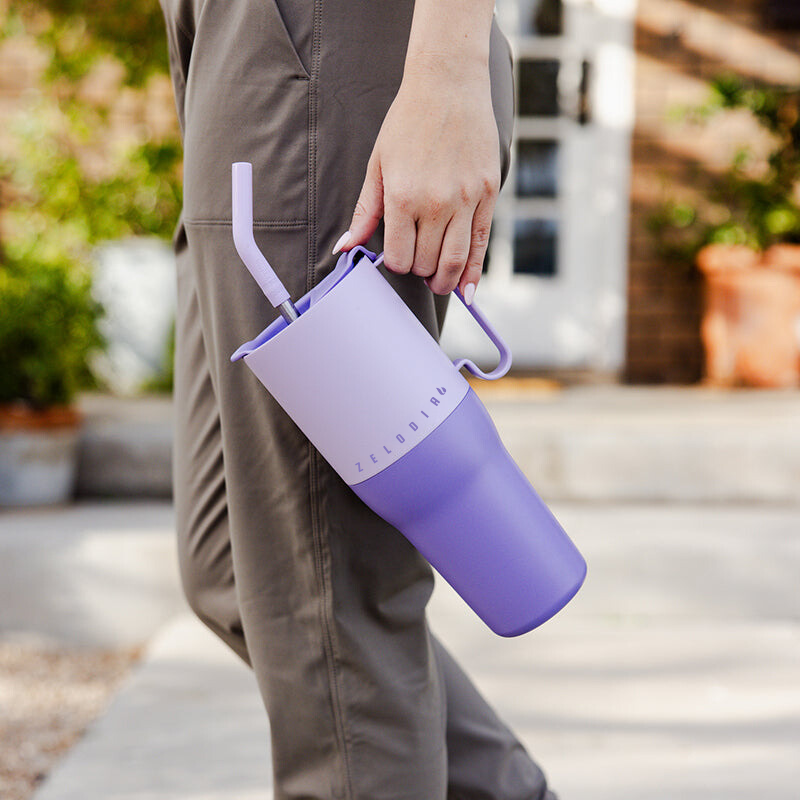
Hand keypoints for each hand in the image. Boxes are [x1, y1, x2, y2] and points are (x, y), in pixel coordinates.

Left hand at [333, 2, 498, 303]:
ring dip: (444, 281)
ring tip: (438, 283)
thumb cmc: (407, 123)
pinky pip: (481, 244)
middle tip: (417, 263)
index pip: (400, 258)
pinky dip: (473, 272)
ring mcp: (466, 199)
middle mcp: (436, 203)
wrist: (448, 84)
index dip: (397, 265)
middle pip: (427, 263)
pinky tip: (467, 291)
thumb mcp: (378, 166)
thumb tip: (345, 249)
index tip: (398, 257)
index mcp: (403, 197)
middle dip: (419, 270)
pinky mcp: (488, 193)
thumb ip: (365, 212)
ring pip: (454, 261)